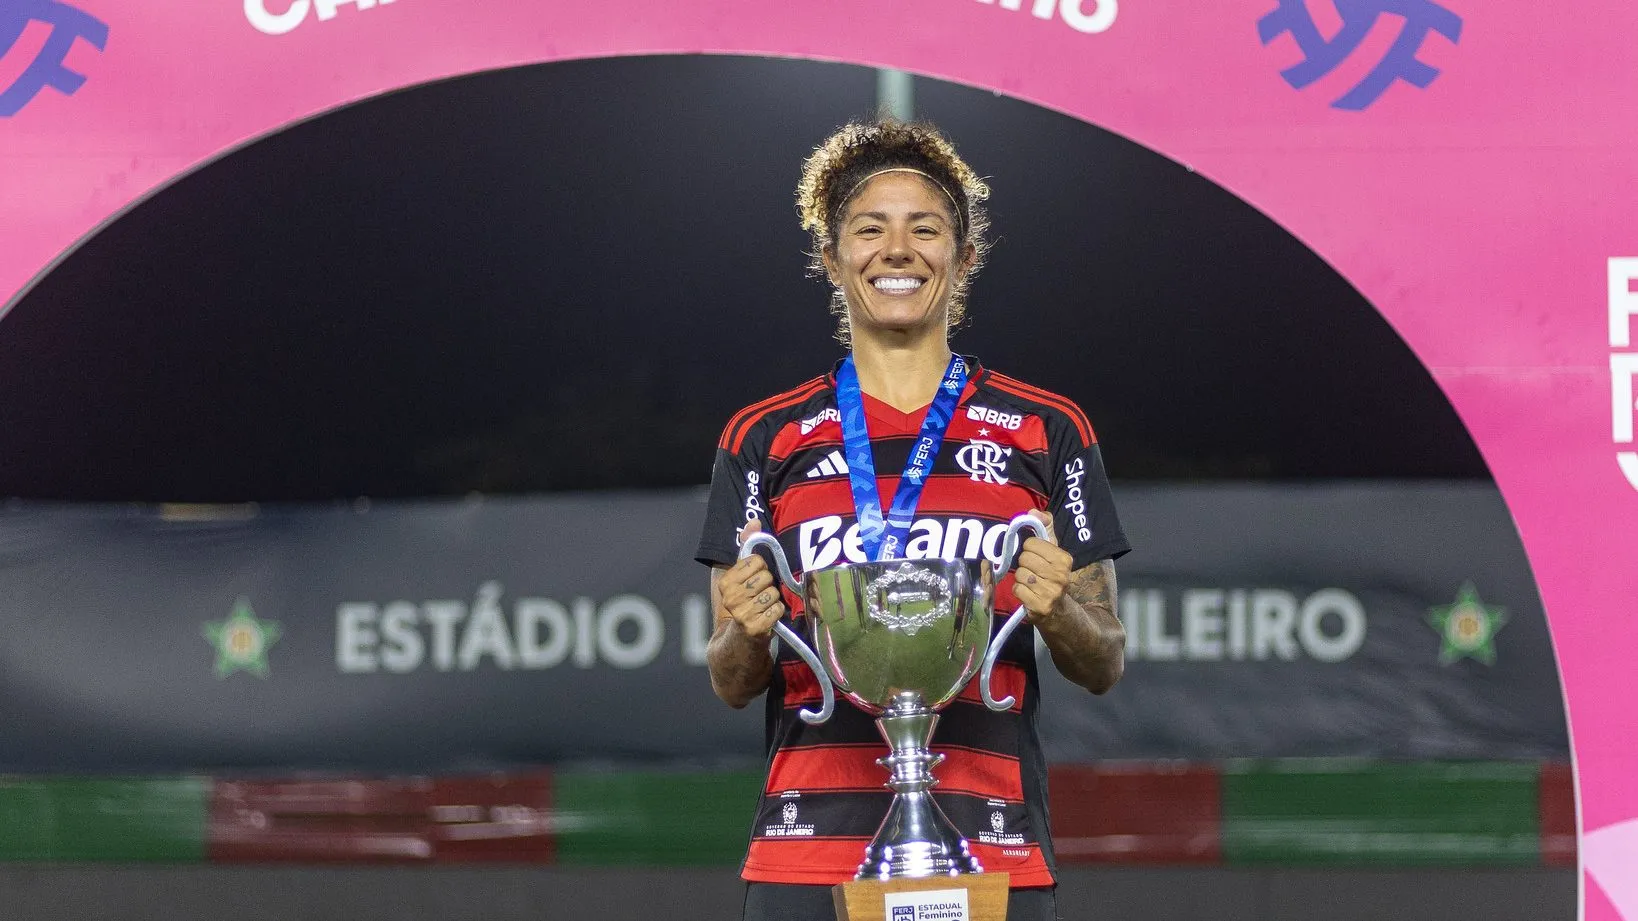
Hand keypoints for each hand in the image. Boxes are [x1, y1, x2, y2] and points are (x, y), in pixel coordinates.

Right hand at [718, 518, 786, 638]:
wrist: (737, 644)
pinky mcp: (755, 628)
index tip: (753, 582)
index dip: (761, 570)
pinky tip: (767, 619)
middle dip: (768, 586)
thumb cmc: (742, 606)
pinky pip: (778, 609)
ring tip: (763, 609)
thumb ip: (746, 548)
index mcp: (725, 582)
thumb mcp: (740, 577)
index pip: (757, 561)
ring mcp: (742, 614)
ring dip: (774, 601)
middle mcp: (730, 597)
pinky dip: (777, 613)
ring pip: (774, 593)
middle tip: (759, 598)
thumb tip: (754, 521)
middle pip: (767, 577)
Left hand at [1013, 510, 1072, 622]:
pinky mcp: (1039, 606)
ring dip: (1020, 578)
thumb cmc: (1051, 575)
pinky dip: (1019, 590)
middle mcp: (1060, 576)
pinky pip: (1017, 589)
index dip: (1030, 549)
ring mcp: (1050, 592)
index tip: (1037, 557)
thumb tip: (1033, 512)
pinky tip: (1028, 593)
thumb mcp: (1053, 550)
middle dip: (1024, 564)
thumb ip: (1045, 527)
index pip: (1031, 543)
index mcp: (1064, 559)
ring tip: (1031, 582)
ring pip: (1019, 574)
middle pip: (1024, 558)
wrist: (1057, 609)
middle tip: (1033, 571)